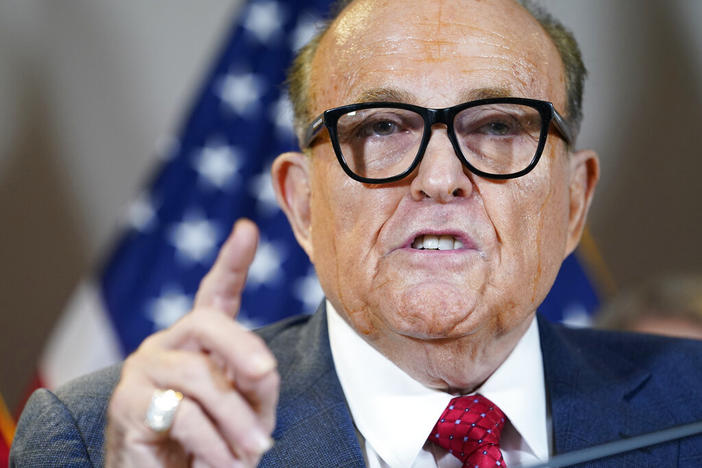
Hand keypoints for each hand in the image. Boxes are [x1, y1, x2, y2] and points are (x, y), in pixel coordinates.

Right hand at [105, 219, 279, 467]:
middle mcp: (167, 345)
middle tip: (265, 376)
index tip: (247, 230)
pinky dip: (213, 444)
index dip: (232, 262)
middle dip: (242, 348)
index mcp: (198, 343)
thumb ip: (255, 383)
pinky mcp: (128, 404)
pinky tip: (224, 462)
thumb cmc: (212, 445)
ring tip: (255, 449)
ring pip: (199, 377)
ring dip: (235, 420)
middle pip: (207, 321)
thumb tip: (261, 368)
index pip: (215, 294)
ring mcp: (143, 371)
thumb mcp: (247, 411)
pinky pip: (183, 414)